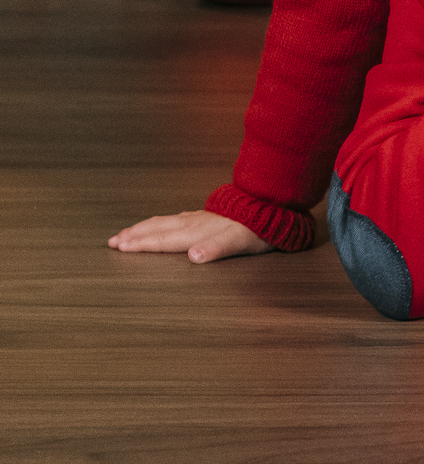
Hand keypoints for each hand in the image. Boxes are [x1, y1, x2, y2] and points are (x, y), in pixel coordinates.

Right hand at [108, 210, 272, 262]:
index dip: (140, 244)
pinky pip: (174, 219)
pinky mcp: (206, 216)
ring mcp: (199, 218)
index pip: (162, 240)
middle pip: (157, 229)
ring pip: (164, 222)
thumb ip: (215, 249)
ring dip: (143, 227)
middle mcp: (193, 223)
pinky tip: (161, 223)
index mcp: (196, 232)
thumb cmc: (256, 229)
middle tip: (112, 240)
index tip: (119, 247)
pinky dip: (159, 222)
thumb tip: (193, 257)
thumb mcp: (238, 242)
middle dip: (134, 235)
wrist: (271, 207)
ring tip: (127, 231)